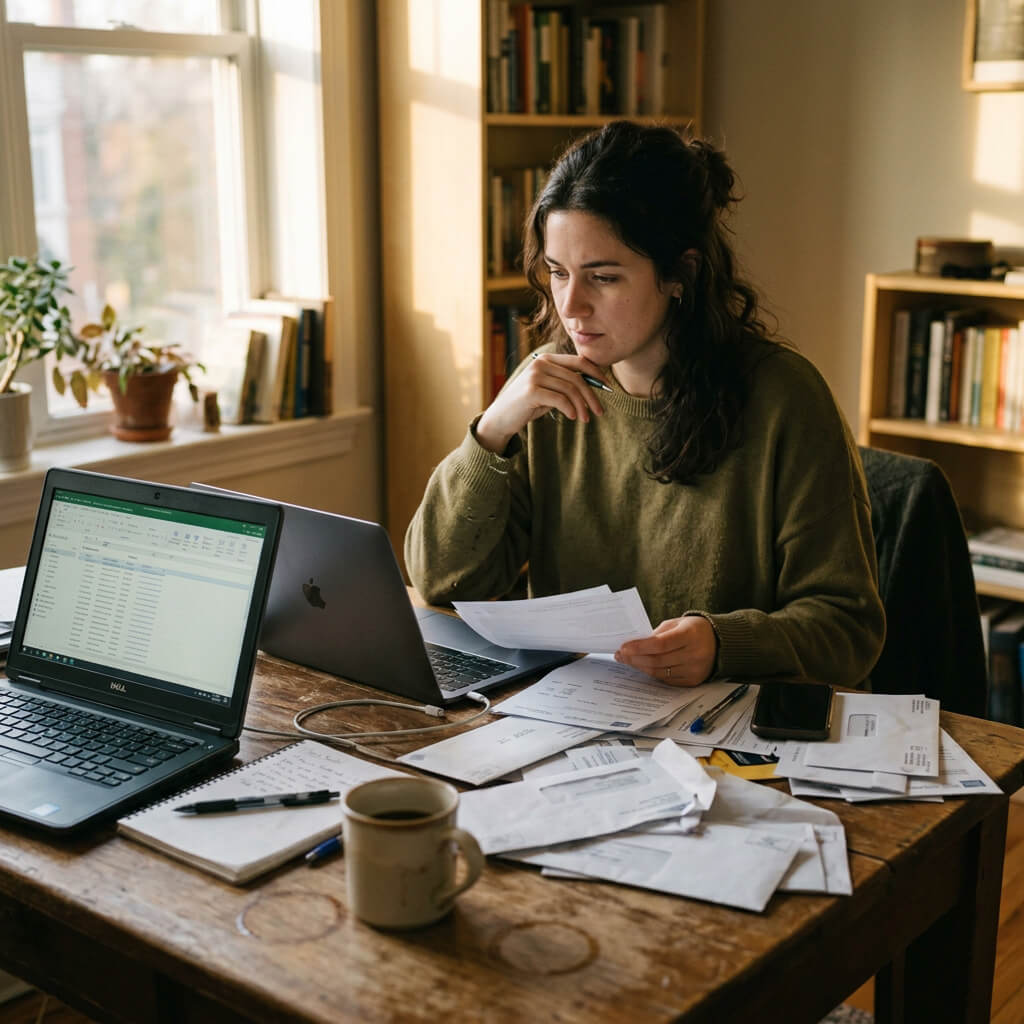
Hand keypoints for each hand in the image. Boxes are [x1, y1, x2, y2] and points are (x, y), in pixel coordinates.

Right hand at [474, 352, 607, 453]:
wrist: (500, 418)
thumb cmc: (527, 405)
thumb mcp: (548, 390)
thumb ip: (566, 383)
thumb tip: (595, 383)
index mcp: (547, 358)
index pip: (579, 361)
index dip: (597, 374)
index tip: (608, 388)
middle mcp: (541, 363)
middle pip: (577, 377)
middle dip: (592, 396)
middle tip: (599, 412)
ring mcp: (535, 375)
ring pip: (571, 389)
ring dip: (582, 407)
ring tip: (585, 419)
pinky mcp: (532, 391)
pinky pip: (560, 400)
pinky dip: (570, 410)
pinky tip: (572, 418)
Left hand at [614, 616, 716, 686]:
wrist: (719, 642)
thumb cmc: (694, 629)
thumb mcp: (677, 623)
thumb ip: (657, 634)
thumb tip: (634, 645)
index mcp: (691, 635)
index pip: (660, 644)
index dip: (640, 647)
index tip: (623, 647)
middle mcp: (695, 654)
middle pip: (657, 660)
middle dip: (635, 658)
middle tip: (620, 655)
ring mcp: (694, 670)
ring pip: (659, 672)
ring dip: (640, 667)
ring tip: (627, 660)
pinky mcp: (693, 681)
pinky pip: (666, 680)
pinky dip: (652, 673)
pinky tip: (642, 666)